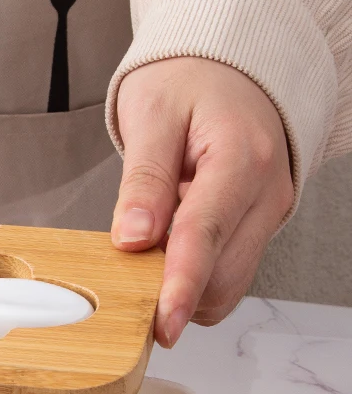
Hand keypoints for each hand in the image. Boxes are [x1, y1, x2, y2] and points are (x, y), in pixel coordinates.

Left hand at [110, 57, 293, 346]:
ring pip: (229, 284)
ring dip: (185, 289)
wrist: (228, 68)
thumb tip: (132, 239)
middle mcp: (265, 192)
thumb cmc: (190, 82)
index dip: (179, 286)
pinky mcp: (258, 228)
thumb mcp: (152, 116)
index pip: (205, 235)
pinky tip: (170, 252)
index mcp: (241, 157)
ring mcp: (267, 214)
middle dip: (174, 293)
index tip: (162, 325)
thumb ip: (143, 181)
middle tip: (127, 280)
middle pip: (223, 275)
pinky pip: (228, 274)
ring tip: (150, 252)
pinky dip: (195, 280)